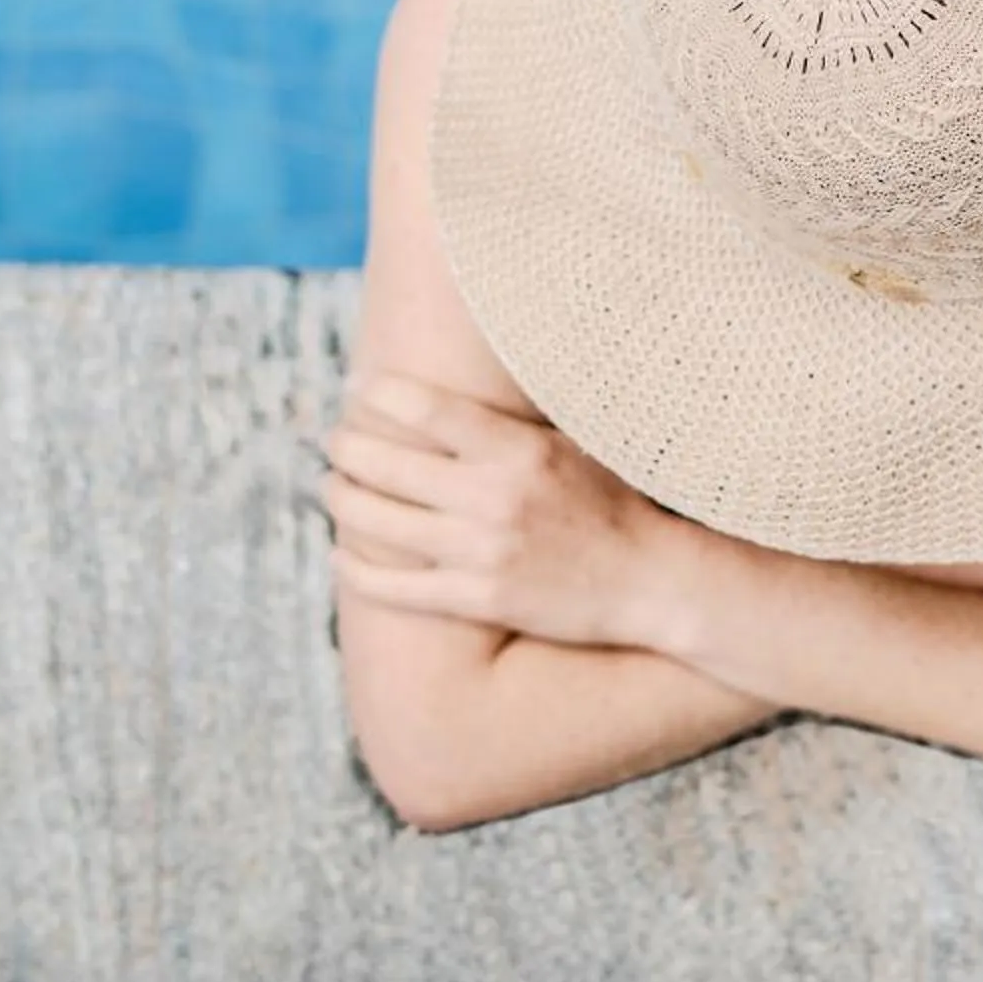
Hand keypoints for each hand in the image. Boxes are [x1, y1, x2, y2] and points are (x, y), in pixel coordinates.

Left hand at [321, 374, 676, 648]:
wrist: (650, 580)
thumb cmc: (612, 503)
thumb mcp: (573, 442)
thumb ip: (515, 420)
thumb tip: (463, 382)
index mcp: (518, 449)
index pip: (426, 409)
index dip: (378, 395)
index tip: (358, 391)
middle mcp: (494, 497)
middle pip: (386, 464)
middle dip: (346, 447)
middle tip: (334, 440)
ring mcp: (481, 553)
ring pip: (378, 522)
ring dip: (342, 500)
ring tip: (331, 487)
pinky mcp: (477, 599)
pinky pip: (394, 587)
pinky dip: (357, 569)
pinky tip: (342, 554)